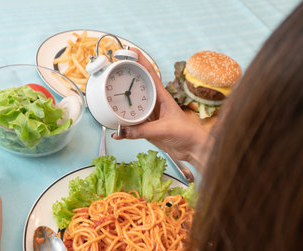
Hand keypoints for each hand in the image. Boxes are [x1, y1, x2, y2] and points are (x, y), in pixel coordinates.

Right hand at [112, 48, 213, 171]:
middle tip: (112, 74)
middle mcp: (155, 103)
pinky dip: (124, 127)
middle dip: (126, 79)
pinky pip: (132, 125)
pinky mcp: (148, 128)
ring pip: (133, 106)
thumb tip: (122, 131)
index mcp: (162, 96)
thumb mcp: (164, 129)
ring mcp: (151, 116)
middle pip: (138, 87)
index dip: (140, 60)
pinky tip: (117, 130)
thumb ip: (143, 130)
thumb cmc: (187, 134)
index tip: (129, 51)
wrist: (193, 149)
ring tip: (109, 100)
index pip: (150, 73)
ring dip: (123, 104)